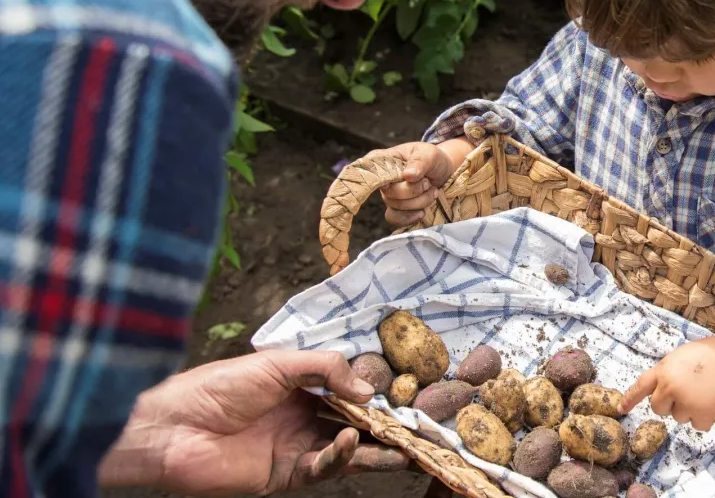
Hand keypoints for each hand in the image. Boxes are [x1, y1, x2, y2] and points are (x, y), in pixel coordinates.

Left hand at [99, 350, 412, 495]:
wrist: (171, 429)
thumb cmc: (216, 387)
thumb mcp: (276, 363)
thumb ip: (325, 369)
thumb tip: (369, 390)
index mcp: (299, 388)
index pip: (348, 391)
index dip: (376, 394)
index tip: (406, 393)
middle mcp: (302, 418)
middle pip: (354, 424)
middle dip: (386, 428)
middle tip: (419, 429)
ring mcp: (295, 447)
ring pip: (347, 450)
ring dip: (375, 449)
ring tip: (405, 447)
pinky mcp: (285, 475)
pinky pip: (322, 468)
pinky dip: (340, 455)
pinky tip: (348, 439)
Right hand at [380, 142, 455, 225]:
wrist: (443, 173)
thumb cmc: (432, 160)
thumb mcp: (429, 154)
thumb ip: (419, 162)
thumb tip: (408, 175)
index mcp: (386, 159)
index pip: (369, 165)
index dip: (378, 175)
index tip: (395, 179)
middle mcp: (383, 179)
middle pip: (389, 192)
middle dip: (414, 190)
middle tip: (427, 182)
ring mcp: (389, 195)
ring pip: (396, 206)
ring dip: (419, 202)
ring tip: (432, 191)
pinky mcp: (397, 209)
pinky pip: (395, 218)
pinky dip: (410, 217)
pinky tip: (422, 212)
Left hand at [619, 316, 714, 431]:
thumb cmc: (710, 354)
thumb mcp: (680, 356)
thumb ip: (667, 371)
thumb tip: (662, 387)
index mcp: (664, 371)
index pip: (641, 386)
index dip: (630, 398)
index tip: (621, 408)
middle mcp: (670, 388)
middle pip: (658, 408)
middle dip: (669, 404)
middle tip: (687, 392)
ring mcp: (685, 404)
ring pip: (678, 418)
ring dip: (689, 410)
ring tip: (704, 393)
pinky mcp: (701, 416)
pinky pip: (696, 425)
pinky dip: (705, 418)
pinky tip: (713, 402)